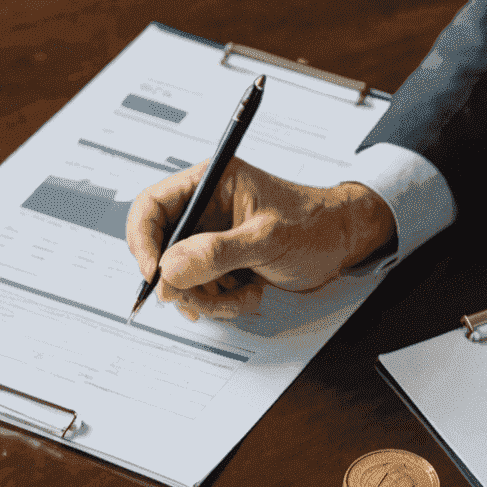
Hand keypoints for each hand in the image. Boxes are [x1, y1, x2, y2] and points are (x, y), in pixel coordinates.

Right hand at [125, 159, 394, 320]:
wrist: (343, 244)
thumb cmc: (314, 226)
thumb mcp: (267, 239)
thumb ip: (217, 253)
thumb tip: (169, 269)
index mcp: (210, 184)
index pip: (152, 206)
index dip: (143, 241)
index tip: (154, 274)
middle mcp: (206, 210)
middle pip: (162, 250)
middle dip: (181, 282)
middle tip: (203, 299)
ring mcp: (212, 240)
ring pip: (181, 278)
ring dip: (207, 297)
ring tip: (243, 295)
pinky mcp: (222, 265)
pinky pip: (202, 291)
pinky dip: (221, 303)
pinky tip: (249, 295)